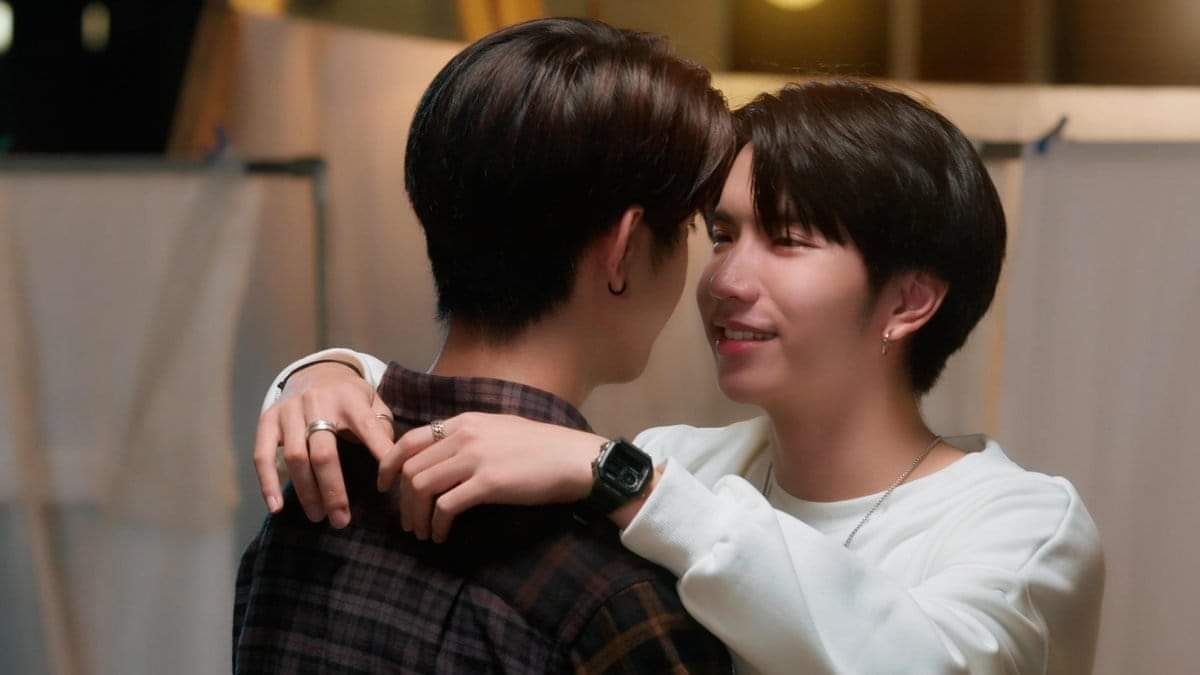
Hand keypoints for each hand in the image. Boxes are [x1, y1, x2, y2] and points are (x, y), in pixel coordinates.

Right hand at [253, 361, 394, 527]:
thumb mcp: (373, 402)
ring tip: (318, 517)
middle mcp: (317, 403)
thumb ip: (383, 426)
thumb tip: (393, 460)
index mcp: (350, 399)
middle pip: (323, 454)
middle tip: (341, 520)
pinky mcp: (268, 420)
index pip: (368, 429)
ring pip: (295, 458)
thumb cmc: (350, 397)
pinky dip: (267, 483)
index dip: (380, 456)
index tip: (387, 485)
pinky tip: (276, 507)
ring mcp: (289, 411)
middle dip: (333, 491)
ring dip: (306, 492)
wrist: (316, 371)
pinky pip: (262, 455)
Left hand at [377, 412, 604, 542]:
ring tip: (423, 533)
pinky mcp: (488, 483)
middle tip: (408, 522)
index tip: (385, 486)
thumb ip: (469, 437)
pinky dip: (437, 525)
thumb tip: (444, 456)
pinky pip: (446, 506)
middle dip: (402, 500)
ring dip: (416, 515)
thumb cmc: (542, 448)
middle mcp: (464, 436)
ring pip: (421, 487)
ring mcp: (475, 458)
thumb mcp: (499, 429)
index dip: (389, 465)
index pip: (410, 440)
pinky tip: (442, 535)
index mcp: (465, 421)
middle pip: (410, 468)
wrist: (574, 458)